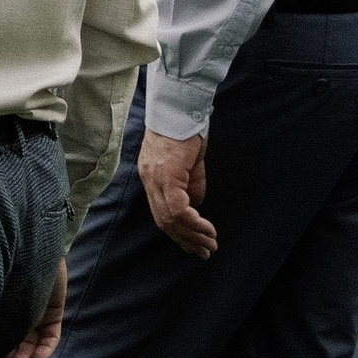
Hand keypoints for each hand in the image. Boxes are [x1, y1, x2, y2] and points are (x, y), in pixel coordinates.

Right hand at [2, 256, 66, 357]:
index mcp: (0, 308)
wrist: (31, 243)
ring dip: (26, 357)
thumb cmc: (6, 267)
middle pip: (15, 343)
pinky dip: (45, 350)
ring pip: (33, 344)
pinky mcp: (54, 313)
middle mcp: (18, 312)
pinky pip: (51, 337)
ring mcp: (37, 314)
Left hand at [140, 128, 216, 259]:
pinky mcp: (166, 174)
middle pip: (163, 220)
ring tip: (209, 244)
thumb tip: (194, 207)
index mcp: (151, 176)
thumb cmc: (186, 129)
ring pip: (170, 218)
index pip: (160, 212)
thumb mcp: (189, 162)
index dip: (178, 232)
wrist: (180, 106)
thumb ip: (190, 185)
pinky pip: (177, 208)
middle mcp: (148, 179)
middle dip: (185, 239)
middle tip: (204, 251)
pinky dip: (193, 222)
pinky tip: (207, 229)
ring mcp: (155, 177)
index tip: (193, 244)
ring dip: (192, 235)